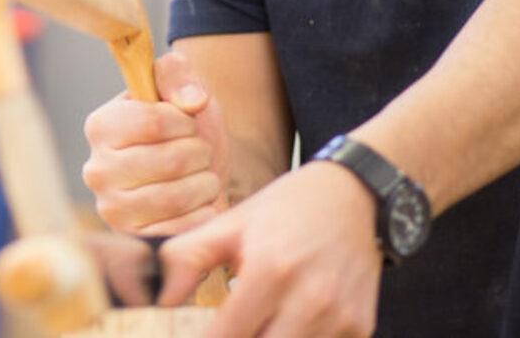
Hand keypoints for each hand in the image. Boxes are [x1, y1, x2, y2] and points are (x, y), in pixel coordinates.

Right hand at [82, 50, 230, 234]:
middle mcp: (96, 170)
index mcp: (100, 126)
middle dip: (199, 153)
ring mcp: (112, 209)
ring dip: (205, 183)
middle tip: (197, 153)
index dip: (185, 121)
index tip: (187, 123)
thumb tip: (191, 101)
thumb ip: (178, 74)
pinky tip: (196, 203)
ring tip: (199, 176)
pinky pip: (184, 228)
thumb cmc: (183, 128)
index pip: (155, 121)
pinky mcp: (135, 240)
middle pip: (171, 160)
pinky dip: (203, 212)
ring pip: (178, 196)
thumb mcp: (180, 90)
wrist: (195, 173)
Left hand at [156, 161, 383, 336]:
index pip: (225, 337)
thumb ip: (185, 259)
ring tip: (255, 321)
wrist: (355, 196)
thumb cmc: (285, 210)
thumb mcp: (229, 225)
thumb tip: (159, 302)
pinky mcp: (360, 328)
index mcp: (269, 271)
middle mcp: (310, 300)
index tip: (192, 333)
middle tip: (226, 328)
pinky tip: (284, 323)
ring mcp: (340, 318)